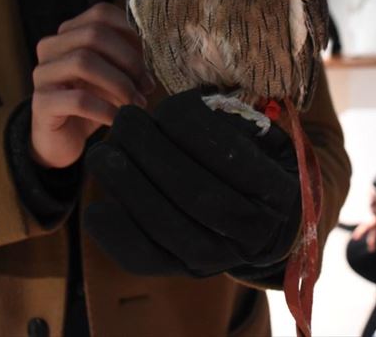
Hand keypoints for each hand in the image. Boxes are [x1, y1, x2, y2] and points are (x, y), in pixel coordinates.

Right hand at [30, 3, 153, 168]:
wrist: (62, 140)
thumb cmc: (92, 102)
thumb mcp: (113, 75)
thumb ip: (129, 59)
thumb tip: (158, 53)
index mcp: (69, 33)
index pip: (101, 14)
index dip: (131, 33)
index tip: (151, 58)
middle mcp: (51, 47)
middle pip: (94, 34)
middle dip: (128, 60)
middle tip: (146, 85)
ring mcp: (42, 74)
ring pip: (83, 61)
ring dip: (119, 84)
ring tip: (136, 103)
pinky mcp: (40, 103)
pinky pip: (78, 99)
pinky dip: (106, 109)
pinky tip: (119, 118)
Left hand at [83, 89, 301, 276]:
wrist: (263, 224)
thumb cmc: (256, 165)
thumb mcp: (262, 139)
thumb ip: (232, 123)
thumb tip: (181, 107)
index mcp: (278, 192)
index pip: (231, 156)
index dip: (193, 126)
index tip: (169, 104)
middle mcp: (251, 232)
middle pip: (194, 192)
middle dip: (151, 151)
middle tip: (124, 119)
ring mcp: (217, 257)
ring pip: (165, 225)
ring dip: (126, 185)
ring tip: (103, 152)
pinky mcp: (183, 270)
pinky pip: (143, 257)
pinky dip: (115, 232)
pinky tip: (97, 205)